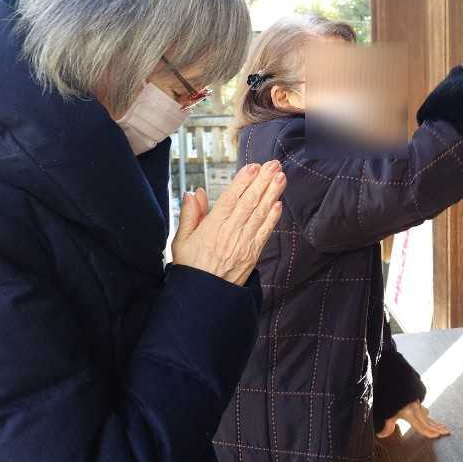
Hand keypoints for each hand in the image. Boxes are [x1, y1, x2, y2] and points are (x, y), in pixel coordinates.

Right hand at [171, 161, 285, 285]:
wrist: (204, 297)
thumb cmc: (191, 267)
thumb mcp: (181, 240)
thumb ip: (190, 215)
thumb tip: (195, 192)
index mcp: (211, 228)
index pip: (230, 199)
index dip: (243, 181)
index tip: (253, 166)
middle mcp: (230, 233)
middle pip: (249, 202)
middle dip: (263, 181)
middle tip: (273, 164)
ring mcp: (243, 244)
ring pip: (260, 214)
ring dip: (272, 194)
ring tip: (281, 177)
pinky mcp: (252, 254)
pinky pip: (264, 232)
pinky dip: (273, 218)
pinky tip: (279, 204)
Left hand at [376, 401, 449, 439]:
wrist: (392, 379)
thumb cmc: (389, 397)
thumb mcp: (387, 412)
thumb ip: (387, 425)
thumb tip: (381, 435)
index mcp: (409, 413)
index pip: (421, 426)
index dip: (429, 432)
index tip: (437, 435)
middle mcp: (415, 409)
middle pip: (428, 421)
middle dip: (438, 427)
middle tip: (447, 431)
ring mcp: (416, 403)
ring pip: (427, 415)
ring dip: (434, 421)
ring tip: (442, 425)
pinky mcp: (414, 399)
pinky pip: (422, 408)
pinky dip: (426, 414)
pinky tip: (427, 414)